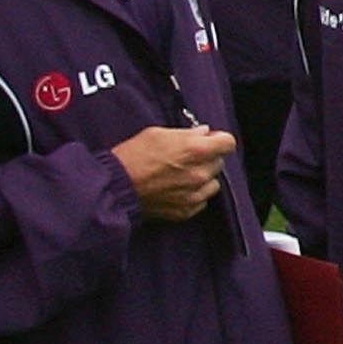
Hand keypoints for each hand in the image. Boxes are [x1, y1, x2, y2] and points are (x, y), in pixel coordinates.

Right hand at [113, 125, 235, 222]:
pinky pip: (202, 200)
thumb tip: (203, 133)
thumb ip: (186, 133)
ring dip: (203, 177)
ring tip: (182, 174)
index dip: (219, 140)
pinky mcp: (187, 210)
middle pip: (219, 162)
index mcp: (195, 150)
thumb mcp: (157, 134)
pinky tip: (177, 188)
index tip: (211, 140)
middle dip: (207, 157)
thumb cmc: (132, 157)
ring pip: (213, 183)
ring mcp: (195, 194)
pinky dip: (194, 194)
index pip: (228, 143)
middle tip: (187, 156)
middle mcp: (199, 173)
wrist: (115, 187)